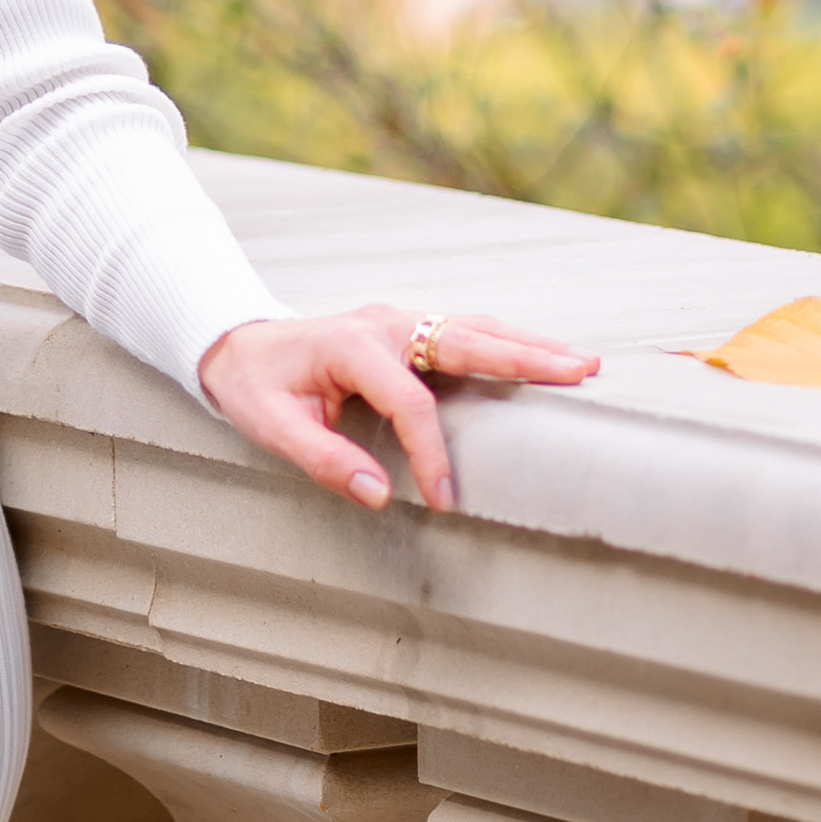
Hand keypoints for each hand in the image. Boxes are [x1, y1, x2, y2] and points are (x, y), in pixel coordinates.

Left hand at [196, 305, 598, 511]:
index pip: (410, 402)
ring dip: (528, 344)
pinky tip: (541, 356)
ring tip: (583, 362)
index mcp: (352, 346)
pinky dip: (507, 341)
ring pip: (475, 327)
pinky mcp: (408, 328)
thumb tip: (378, 496)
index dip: (432, 453)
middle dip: (526, 357)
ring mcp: (400, 320)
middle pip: (466, 338)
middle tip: (582, 372)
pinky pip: (465, 331)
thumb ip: (323, 460)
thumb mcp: (271, 426)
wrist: (237, 342)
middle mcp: (386, 324)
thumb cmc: (254, 386)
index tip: (443, 501)